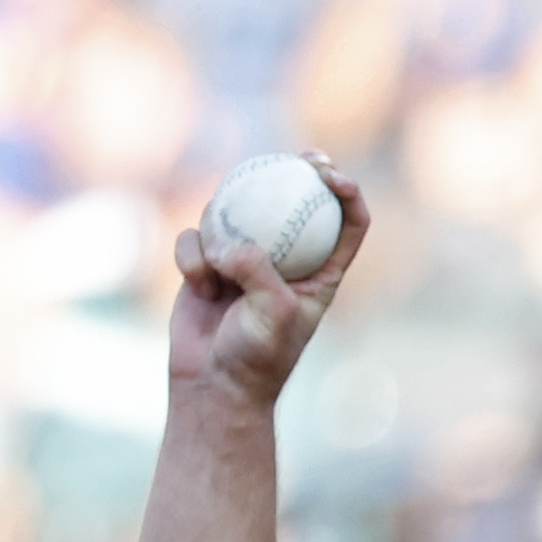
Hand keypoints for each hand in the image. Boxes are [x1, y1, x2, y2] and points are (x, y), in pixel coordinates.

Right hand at [166, 156, 369, 407]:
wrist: (212, 385)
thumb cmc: (256, 357)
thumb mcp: (274, 313)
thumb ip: (258, 269)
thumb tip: (229, 242)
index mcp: (319, 273)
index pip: (347, 224)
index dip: (348, 194)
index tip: (332, 175)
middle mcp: (284, 259)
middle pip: (294, 200)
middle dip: (298, 171)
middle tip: (298, 157)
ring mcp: (243, 257)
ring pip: (234, 212)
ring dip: (221, 230)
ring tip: (218, 269)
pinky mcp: (206, 262)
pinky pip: (195, 238)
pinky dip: (193, 257)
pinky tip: (197, 285)